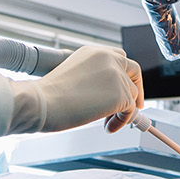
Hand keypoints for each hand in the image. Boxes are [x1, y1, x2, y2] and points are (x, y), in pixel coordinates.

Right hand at [8, 45, 143, 132]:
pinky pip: (130, 111)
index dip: (126, 74)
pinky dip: (122, 122)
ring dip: (122, 111)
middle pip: (134, 71)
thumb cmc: (49, 95)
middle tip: (134, 106)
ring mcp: (116, 75)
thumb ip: (95, 78)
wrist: (42, 102)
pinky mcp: (121, 94)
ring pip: (132, 95)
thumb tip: (112, 94)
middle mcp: (108, 58)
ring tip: (105, 122)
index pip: (120, 57)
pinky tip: (107, 127)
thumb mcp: (75, 76)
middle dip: (136, 89)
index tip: (127, 87)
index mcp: (94, 52)